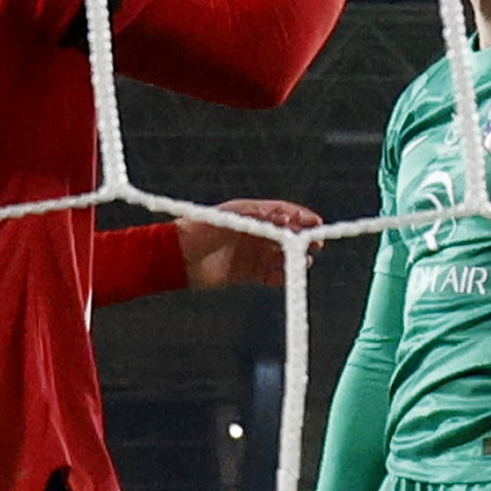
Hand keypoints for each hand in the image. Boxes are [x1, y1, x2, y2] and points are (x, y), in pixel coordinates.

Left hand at [178, 199, 321, 290]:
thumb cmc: (199, 231)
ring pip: (279, 256)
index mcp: (250, 214)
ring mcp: (250, 252)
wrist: (175, 258)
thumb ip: (256, 220)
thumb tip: (284, 220)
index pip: (282, 213)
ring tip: (300, 263)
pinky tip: (283, 278)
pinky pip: (268, 275)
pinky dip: (278, 276)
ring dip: (291, 260)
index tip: (315, 223)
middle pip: (286, 235)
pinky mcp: (245, 272)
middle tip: (315, 244)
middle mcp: (253, 233)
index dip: (300, 217)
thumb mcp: (229, 220)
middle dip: (301, 239)